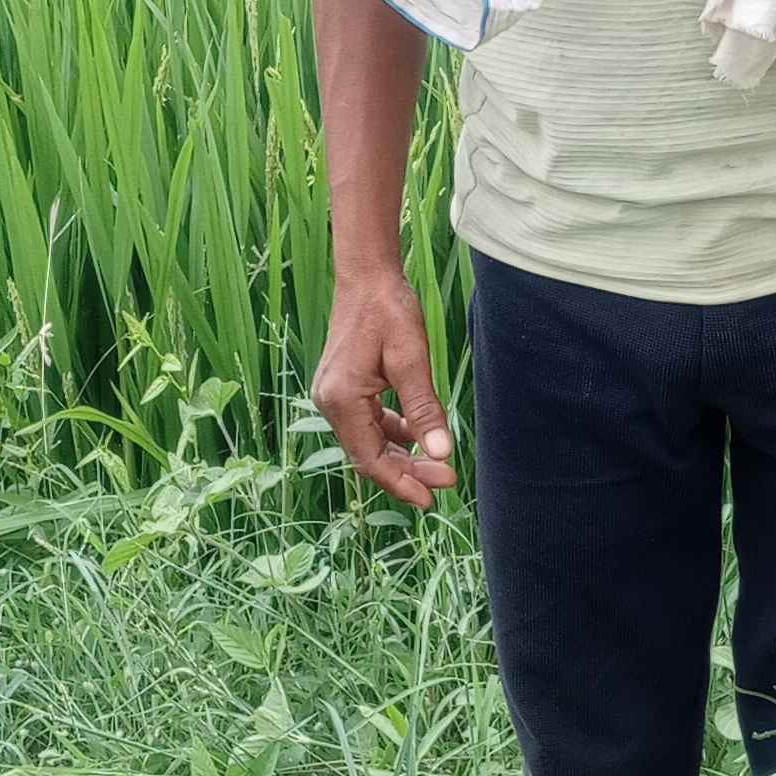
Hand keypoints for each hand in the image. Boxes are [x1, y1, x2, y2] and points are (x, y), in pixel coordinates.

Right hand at [314, 273, 456, 510]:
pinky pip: (369, 424)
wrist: (367, 278)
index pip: (370, 459)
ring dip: (402, 455)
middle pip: (369, 455)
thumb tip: (441, 453)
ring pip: (370, 441)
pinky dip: (394, 434)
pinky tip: (418, 437)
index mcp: (342, 399)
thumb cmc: (388, 311)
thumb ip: (424, 410)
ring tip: (437, 464)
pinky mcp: (344, 389)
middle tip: (446, 480)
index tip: (432, 496)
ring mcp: (334, 396)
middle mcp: (330, 402)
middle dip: (407, 471)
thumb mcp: (412, 360)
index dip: (401, 482)